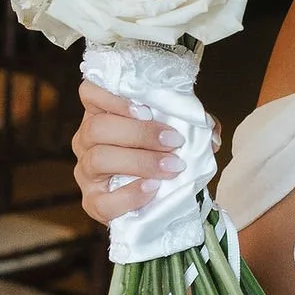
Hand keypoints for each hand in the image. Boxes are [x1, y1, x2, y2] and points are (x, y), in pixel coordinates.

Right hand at [74, 79, 220, 228]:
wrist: (163, 195)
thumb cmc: (164, 153)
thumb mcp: (177, 130)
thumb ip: (192, 123)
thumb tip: (209, 129)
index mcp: (102, 113)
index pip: (90, 92)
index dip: (112, 97)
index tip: (146, 110)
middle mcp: (86, 140)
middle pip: (97, 128)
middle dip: (140, 134)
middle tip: (174, 142)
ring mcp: (86, 172)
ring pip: (99, 159)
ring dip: (140, 161)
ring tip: (172, 166)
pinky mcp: (92, 202)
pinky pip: (103, 201)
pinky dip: (130, 195)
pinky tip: (153, 188)